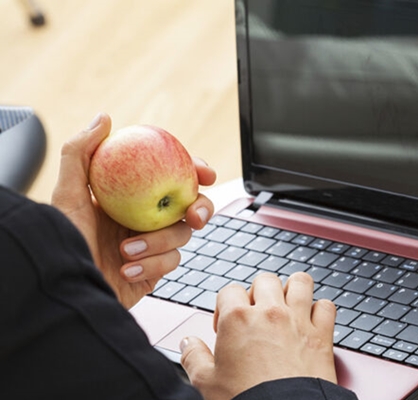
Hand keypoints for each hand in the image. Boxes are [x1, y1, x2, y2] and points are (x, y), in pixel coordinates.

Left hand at [51, 113, 216, 307]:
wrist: (64, 289)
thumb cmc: (61, 243)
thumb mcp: (66, 194)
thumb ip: (80, 153)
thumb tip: (105, 119)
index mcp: (130, 197)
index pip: (171, 176)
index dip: (194, 171)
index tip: (205, 173)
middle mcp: (144, 218)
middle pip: (190, 206)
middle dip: (200, 209)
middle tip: (193, 215)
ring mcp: (151, 245)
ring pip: (182, 236)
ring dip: (158, 243)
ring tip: (126, 249)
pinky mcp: (154, 271)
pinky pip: (170, 264)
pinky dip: (150, 265)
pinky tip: (127, 269)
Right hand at [180, 272, 337, 399]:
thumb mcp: (206, 383)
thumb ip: (193, 357)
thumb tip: (188, 344)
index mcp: (238, 319)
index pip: (229, 291)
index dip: (225, 306)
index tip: (226, 324)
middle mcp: (270, 313)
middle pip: (265, 280)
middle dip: (258, 293)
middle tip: (255, 314)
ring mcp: (298, 321)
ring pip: (300, 282)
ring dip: (293, 290)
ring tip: (286, 305)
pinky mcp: (322, 335)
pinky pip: (327, 306)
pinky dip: (321, 310)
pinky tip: (312, 320)